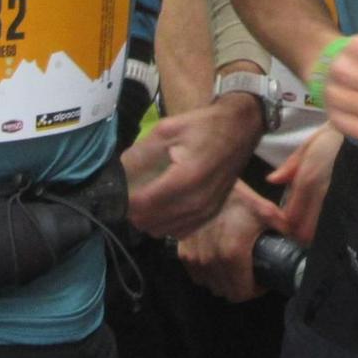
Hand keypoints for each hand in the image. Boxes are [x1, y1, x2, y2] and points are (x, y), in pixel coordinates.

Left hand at [122, 97, 262, 237]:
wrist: (240, 129)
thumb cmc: (204, 126)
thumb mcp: (168, 129)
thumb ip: (141, 152)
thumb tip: (118, 174)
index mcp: (187, 177)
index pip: (143, 203)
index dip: (124, 200)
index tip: (116, 189)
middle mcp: (198, 201)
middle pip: (149, 221)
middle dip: (133, 210)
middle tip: (129, 192)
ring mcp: (206, 211)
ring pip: (161, 230)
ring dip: (148, 218)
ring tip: (144, 198)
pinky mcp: (210, 215)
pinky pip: (177, 231)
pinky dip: (164, 223)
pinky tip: (163, 205)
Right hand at [176, 180, 287, 301]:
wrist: (205, 184)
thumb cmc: (238, 197)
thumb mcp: (266, 211)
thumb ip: (286, 230)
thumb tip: (303, 242)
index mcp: (232, 255)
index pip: (242, 294)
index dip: (255, 290)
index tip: (262, 279)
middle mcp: (210, 261)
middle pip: (226, 292)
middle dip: (241, 286)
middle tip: (251, 272)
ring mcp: (194, 258)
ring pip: (211, 285)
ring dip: (224, 281)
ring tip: (235, 266)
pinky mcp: (183, 252)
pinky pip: (197, 275)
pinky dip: (208, 273)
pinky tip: (218, 260)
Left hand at [269, 124, 343, 243]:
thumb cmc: (334, 137)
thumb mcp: (308, 145)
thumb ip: (289, 166)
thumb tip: (272, 180)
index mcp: (308, 178)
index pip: (291, 215)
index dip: (286, 224)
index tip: (285, 221)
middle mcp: (322, 193)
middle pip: (305, 230)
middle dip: (299, 233)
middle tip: (297, 228)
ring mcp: (338, 198)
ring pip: (321, 230)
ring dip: (314, 232)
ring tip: (311, 226)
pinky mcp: (352, 200)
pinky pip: (337, 221)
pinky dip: (329, 226)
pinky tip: (326, 221)